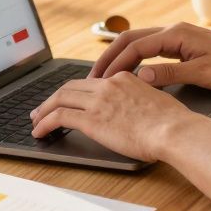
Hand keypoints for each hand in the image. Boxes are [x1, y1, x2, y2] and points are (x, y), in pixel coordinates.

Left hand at [29, 72, 198, 161]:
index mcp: (123, 78)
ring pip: (59, 99)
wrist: (174, 130)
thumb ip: (141, 100)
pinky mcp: (92, 120)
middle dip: (53, 98)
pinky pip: (59, 117)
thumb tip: (138, 111)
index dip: (74, 90)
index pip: (90, 81)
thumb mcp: (157, 101)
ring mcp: (98, 101)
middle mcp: (108, 85)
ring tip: (35, 121)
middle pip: (70, 87)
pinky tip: (40, 132)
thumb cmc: (173, 122)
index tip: (67, 99)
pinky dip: (45, 123)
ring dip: (43, 110)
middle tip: (42, 108)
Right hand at [90, 22, 210, 89]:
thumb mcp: (202, 74)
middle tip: (94, 77)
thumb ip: (170, 74)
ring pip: (139, 42)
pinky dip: (135, 58)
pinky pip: (151, 48)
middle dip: (110, 57)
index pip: (136, 46)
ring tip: (105, 76)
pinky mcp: (182, 44)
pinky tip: (129, 72)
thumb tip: (141, 77)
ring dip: (121, 57)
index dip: (117, 63)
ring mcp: (177, 36)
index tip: (102, 80)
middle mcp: (173, 30)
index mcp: (176, 34)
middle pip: (131, 39)